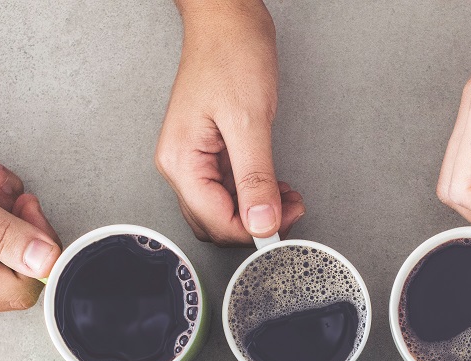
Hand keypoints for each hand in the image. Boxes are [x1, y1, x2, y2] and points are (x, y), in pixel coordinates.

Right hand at [156, 0, 304, 244]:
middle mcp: (181, 164)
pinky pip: (229, 189)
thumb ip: (256, 177)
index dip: (253, 229)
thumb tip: (263, 221)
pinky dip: (254, 194)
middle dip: (255, 224)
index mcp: (181, 161)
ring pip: (224, 209)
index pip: (215, 220)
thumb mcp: (249, 120)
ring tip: (287, 198)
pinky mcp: (210, 152)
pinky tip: (275, 186)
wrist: (228, 19)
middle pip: (215, 222)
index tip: (284, 222)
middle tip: (289, 210)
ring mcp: (194, 159)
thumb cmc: (230, 54)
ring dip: (257, 211)